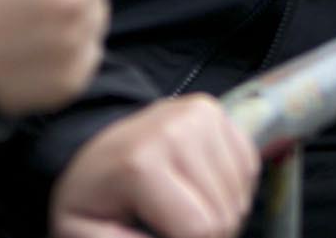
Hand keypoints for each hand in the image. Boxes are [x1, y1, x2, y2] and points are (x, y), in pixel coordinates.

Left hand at [49, 96, 257, 237]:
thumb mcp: (86, 233)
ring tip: (187, 215)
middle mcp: (178, 129)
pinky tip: (203, 192)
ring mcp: (201, 115)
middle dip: (210, 236)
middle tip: (176, 231)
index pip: (199, 228)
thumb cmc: (91, 197)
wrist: (92, 147)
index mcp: (141, 163)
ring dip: (223, 215)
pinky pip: (248, 167)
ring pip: (240, 193)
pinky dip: (233, 190)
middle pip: (224, 212)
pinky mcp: (216, 111)